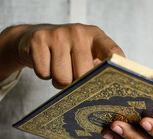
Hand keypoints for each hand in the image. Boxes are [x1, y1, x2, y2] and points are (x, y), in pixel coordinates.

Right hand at [0, 24, 123, 91]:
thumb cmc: (67, 52)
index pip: (112, 52)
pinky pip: (44, 73)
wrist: (35, 37)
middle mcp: (78, 32)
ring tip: (59, 70)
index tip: (118, 80)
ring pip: (62, 78)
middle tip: (73, 76)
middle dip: (77, 84)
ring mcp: (58, 34)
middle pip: (83, 74)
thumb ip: (98, 68)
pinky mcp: (39, 40)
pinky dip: (44, 74)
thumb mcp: (86, 53)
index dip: (116, 67)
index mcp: (95, 36)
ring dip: (59, 82)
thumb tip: (107, 92)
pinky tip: (46, 63)